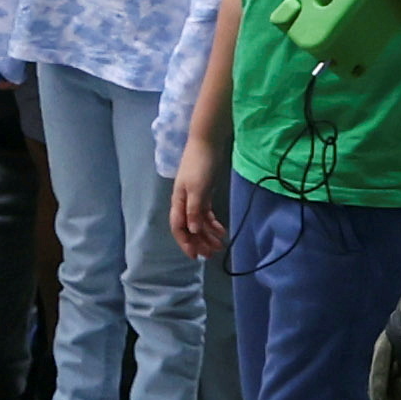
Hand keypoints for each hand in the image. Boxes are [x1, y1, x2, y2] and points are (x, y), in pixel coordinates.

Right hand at [166, 145, 227, 262]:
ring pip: (199, 222)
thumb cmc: (200, 165)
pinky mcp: (204, 194)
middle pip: (190, 228)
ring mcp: (195, 198)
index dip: (185, 243)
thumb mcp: (197, 189)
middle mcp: (184, 202)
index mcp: (179, 201)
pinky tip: (221, 231)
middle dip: (199, 242)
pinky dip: (213, 223)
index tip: (196, 256)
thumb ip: (194, 210)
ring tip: (220, 245)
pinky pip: (206, 214)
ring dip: (208, 235)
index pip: (179, 227)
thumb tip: (193, 230)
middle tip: (212, 254)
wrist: (207, 143)